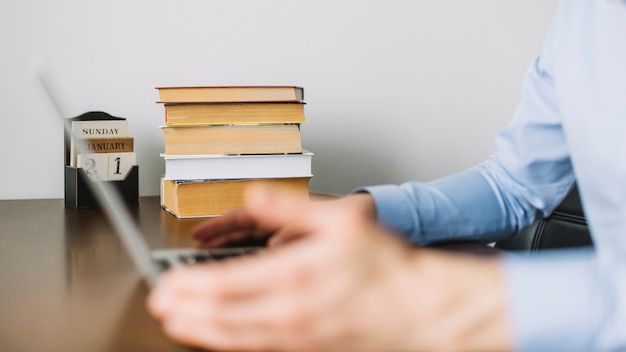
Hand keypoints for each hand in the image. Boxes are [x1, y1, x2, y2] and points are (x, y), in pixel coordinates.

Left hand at [147, 184, 511, 350]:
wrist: (415, 308)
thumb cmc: (383, 266)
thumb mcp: (342, 220)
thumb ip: (291, 208)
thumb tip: (254, 195)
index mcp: (293, 276)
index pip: (225, 285)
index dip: (189, 286)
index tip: (166, 282)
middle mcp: (288, 312)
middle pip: (221, 316)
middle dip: (184, 310)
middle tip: (158, 304)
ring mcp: (294, 336)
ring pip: (233, 338)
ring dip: (199, 330)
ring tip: (175, 323)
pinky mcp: (303, 349)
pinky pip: (254, 348)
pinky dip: (226, 343)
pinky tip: (217, 337)